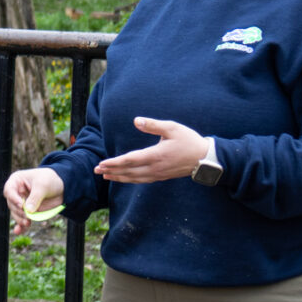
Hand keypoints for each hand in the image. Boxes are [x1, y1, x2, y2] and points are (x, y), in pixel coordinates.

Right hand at [3, 166, 64, 233]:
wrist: (61, 187)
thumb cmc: (49, 180)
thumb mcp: (43, 185)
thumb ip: (35, 197)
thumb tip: (28, 211)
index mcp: (16, 181)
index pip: (9, 190)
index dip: (13, 198)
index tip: (22, 206)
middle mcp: (16, 192)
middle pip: (12, 204)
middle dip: (19, 211)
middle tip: (28, 216)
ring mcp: (21, 203)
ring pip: (16, 213)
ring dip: (20, 219)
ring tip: (28, 223)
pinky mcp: (27, 211)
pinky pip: (21, 219)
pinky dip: (21, 226)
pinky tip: (19, 231)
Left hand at [92, 117, 214, 184]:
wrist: (205, 159)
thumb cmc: (189, 141)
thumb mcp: (172, 128)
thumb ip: (153, 125)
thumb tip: (136, 121)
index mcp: (156, 155)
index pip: (130, 160)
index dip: (115, 163)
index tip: (102, 163)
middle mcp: (155, 167)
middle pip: (129, 171)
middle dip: (112, 171)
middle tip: (97, 170)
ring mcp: (158, 174)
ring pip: (134, 178)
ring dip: (119, 177)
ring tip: (106, 176)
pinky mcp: (161, 176)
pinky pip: (142, 180)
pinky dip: (130, 180)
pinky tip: (124, 178)